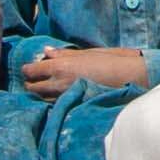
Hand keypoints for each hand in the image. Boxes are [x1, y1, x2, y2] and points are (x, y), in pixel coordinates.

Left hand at [21, 46, 148, 95]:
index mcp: (60, 66)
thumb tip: (46, 51)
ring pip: (42, 99)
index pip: (30, 71)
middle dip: (32, 84)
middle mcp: (59, 84)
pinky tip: (60, 98)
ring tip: (48, 89)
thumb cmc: (111, 61)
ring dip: (42, 94)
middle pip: (32, 88)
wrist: (131, 79)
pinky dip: (54, 102)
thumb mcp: (87, 53)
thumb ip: (64, 53)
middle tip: (37, 80)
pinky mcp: (74, 108)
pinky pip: (56, 106)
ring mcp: (66, 98)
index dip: (28, 70)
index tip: (31, 69)